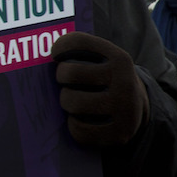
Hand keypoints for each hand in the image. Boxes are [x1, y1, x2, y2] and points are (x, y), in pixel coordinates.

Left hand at [50, 32, 147, 148]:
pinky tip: (79, 120)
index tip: (55, 54)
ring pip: (72, 102)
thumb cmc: (107, 82)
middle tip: (65, 82)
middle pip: (70, 73)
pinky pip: (79, 129)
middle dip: (61, 78)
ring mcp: (123, 109)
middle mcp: (124, 81)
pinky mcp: (119, 133)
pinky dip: (73, 126)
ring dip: (66, 102)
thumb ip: (82, 55)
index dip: (60, 47)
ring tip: (72, 101)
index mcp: (120, 59)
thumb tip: (40, 60)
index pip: (80, 42)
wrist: (137, 111)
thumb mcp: (106, 62)